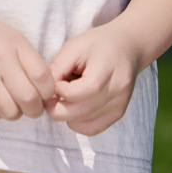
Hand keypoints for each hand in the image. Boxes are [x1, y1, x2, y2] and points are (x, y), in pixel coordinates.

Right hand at [0, 4, 55, 121]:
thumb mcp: (6, 34)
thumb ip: (25, 57)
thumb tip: (45, 86)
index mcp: (15, 42)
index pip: (44, 77)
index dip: (48, 91)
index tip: (43, 92)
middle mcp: (2, 59)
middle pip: (30, 99)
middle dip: (35, 109)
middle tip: (30, 104)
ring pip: (12, 112)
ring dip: (15, 113)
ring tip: (11, 102)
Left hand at [44, 19, 141, 135]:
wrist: (127, 46)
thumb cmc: (98, 44)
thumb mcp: (74, 47)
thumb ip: (57, 68)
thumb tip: (44, 92)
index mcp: (104, 72)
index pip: (73, 94)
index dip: (56, 90)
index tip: (50, 82)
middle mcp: (116, 92)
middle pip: (77, 112)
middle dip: (56, 107)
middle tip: (49, 96)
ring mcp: (119, 105)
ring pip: (82, 123)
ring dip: (67, 113)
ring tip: (66, 95)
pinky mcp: (118, 113)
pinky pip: (92, 129)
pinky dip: (78, 123)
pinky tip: (74, 107)